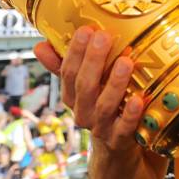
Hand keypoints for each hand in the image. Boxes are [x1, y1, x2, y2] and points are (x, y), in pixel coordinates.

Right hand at [34, 26, 142, 151]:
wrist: (116, 148)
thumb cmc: (101, 105)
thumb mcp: (82, 86)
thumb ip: (63, 66)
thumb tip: (39, 46)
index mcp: (72, 96)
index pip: (68, 72)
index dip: (75, 51)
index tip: (86, 29)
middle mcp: (83, 112)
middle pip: (85, 85)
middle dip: (93, 60)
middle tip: (104, 37)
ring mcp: (101, 127)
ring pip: (105, 105)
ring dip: (114, 82)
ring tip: (125, 61)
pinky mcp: (120, 140)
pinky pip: (125, 127)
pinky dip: (131, 114)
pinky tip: (138, 99)